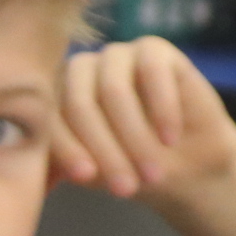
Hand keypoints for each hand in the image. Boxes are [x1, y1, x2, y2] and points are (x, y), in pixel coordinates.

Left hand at [52, 38, 235, 235]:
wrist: (188, 168)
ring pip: (113, 88)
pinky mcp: (152, 49)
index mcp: (55, 97)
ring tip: (151, 172)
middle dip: (103, 148)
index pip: (50, 117)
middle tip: (126, 187)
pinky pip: (151, 70)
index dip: (67, 147)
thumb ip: (66, 166)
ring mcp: (115, 56)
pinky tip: (170, 138)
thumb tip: (47, 175)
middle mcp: (80, 71)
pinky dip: (162, 108)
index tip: (85, 177)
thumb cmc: (132, 169)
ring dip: (134, 135)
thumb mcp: (95, 174)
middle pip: (80, 102)